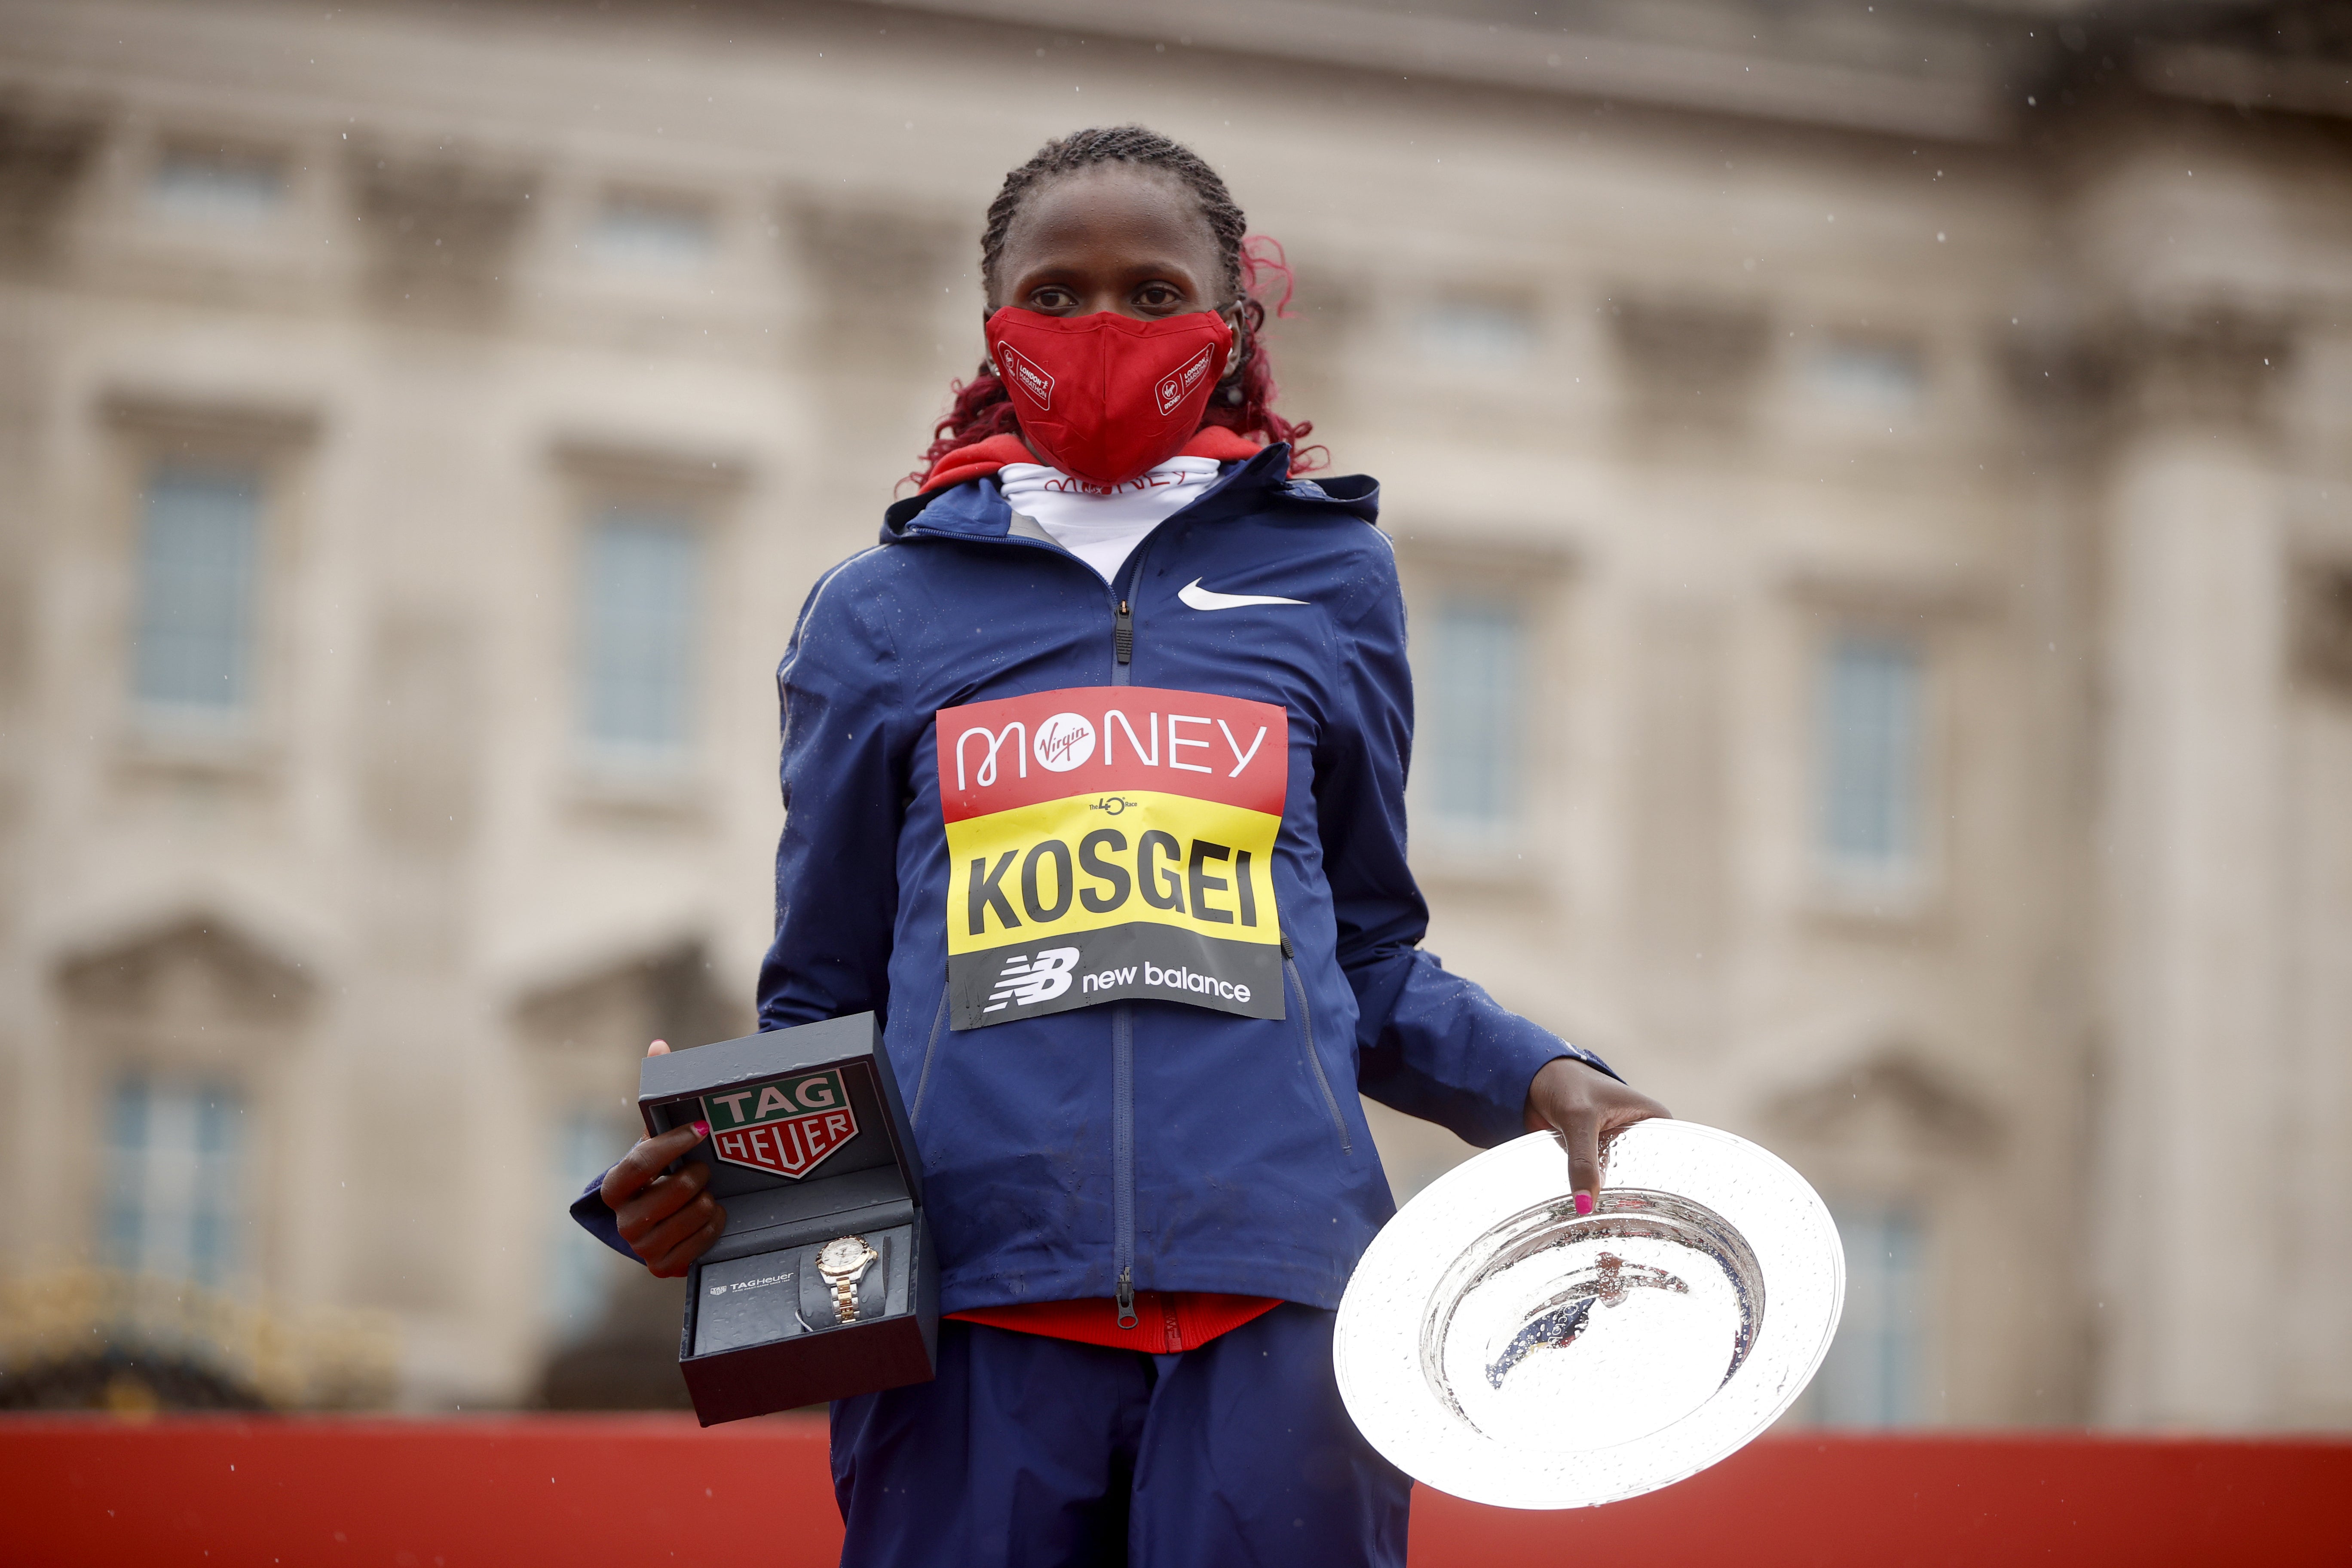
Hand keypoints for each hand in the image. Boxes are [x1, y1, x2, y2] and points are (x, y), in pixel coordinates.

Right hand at [598, 1039, 728, 1277]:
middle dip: (694, 1176)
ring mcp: (641, 1248)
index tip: (701, 1129)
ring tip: (704, 1192)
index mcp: (615, 1186)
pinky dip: (712, 1226)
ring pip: (689, 1217)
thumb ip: (657, 1094)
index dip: (671, 1145)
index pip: (639, 1164)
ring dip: (706, 1201)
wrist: (662, 1220)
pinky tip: (710, 1215)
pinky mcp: (663, 1267)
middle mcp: (623, 1220)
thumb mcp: (657, 1137)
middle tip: (702, 1169)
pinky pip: (700, 1244)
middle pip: (669, 1193)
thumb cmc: (661, 1172)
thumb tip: (659, 1045)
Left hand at [1523, 1057, 1670, 1215]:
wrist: (1534, 1080)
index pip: (1672, 1157)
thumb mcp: (1579, 1120)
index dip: (1668, 1185)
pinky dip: (1595, 1192)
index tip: (1659, 1212)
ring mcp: (1618, 1146)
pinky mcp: (1596, 1156)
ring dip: (1615, 1198)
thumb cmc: (1566, 1084)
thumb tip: (1586, 1205)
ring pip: (1623, 1180)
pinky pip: (1600, 1180)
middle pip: (1648, 1173)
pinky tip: (1592, 1213)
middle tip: (1633, 1226)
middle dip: (1639, 1198)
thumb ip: (1583, 1162)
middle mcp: (1641, 1134)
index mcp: (1655, 1119)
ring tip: (1613, 1226)